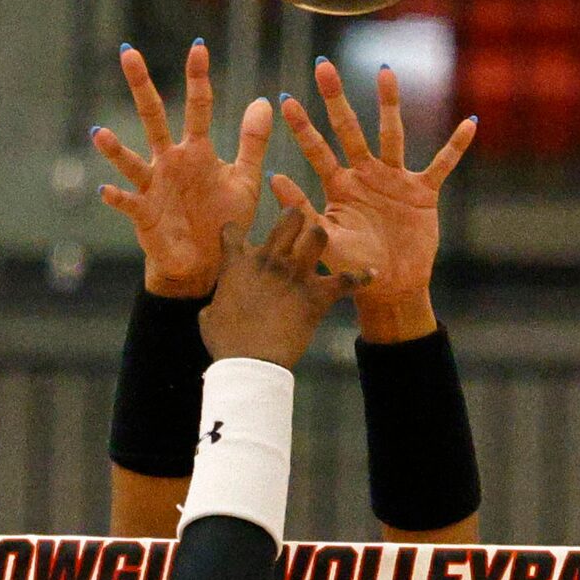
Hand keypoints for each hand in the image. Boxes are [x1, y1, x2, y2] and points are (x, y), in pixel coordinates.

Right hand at [92, 42, 272, 298]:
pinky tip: (106, 189)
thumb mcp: (244, 179)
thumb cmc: (223, 218)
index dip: (198, 78)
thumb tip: (265, 100)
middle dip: (142, 86)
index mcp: (197, 151)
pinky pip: (128, 203)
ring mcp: (154, 186)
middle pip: (153, 117)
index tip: (198, 47)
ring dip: (115, 149)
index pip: (198, 106)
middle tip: (128, 52)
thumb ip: (252, 141)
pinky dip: (116, 197)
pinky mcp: (145, 214)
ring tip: (99, 133)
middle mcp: (171, 161)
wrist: (208, 263)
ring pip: (131, 160)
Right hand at [199, 206, 345, 368]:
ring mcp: (295, 275)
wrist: (250, 362)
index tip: (240, 240)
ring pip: (318, 235)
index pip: (234, 230)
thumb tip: (214, 306)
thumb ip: (216, 301)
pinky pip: (347, 280)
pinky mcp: (317, 296)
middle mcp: (269, 260)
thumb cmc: (226, 342)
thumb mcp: (209, 316)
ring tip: (322, 247)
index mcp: (238, 264)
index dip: (236, 233)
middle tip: (297, 228)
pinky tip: (370, 275)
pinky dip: (360, 278)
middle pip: (289, 217)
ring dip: (321, 240)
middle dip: (295, 218)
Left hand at [276, 57, 476, 341]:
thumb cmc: (355, 267)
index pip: (316, 150)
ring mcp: (394, 180)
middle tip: (323, 66)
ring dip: (389, 104)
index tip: (284, 98)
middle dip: (335, 100)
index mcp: (339, 187)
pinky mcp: (422, 192)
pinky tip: (470, 124)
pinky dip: (455, 146)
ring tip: (385, 72)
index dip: (301, 126)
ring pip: (392, 135)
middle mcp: (365, 175)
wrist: (392, 288)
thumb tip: (271, 177)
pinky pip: (442, 165)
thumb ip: (301, 209)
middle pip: (349, 130)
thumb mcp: (325, 240)